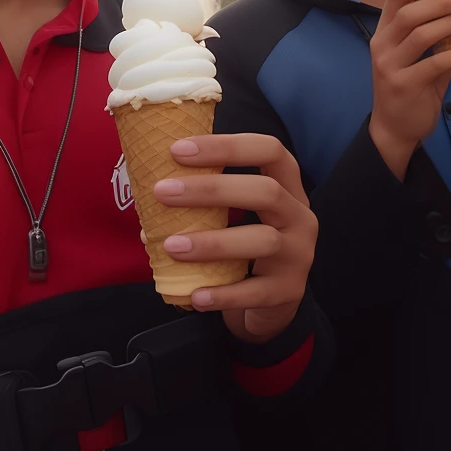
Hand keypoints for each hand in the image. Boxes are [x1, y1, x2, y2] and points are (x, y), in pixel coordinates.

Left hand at [152, 133, 317, 343]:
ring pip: (263, 240)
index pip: (269, 150)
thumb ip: (205, 203)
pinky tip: (195, 295)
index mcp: (287, 187)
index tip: (178, 150)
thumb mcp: (238, 217)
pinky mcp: (289, 291)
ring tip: (170, 246)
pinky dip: (223, 293)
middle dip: (212, 188)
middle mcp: (300, 216)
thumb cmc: (245, 249)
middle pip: (266, 191)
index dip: (227, 145)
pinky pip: (255, 291)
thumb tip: (151, 197)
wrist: (272, 304)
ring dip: (213, 242)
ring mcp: (299, 255)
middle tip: (163, 191)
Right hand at [368, 0, 450, 177]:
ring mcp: (390, 65)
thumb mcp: (418, 54)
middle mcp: (383, 43)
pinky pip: (434, 63)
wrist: (394, 129)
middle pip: (408, 10)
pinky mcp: (403, 86)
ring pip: (420, 34)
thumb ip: (435, 30)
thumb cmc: (410, 85)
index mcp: (385, 29)